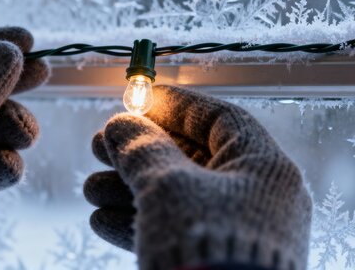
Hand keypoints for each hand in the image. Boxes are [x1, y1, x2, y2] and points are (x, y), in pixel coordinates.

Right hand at [84, 85, 311, 269]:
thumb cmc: (203, 243)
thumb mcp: (168, 186)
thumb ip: (142, 149)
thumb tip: (121, 124)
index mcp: (264, 168)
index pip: (220, 119)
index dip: (176, 105)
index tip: (137, 99)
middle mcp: (257, 198)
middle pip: (191, 159)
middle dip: (140, 151)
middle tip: (98, 145)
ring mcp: (237, 232)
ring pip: (178, 197)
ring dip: (130, 189)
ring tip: (90, 187)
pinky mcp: (217, 261)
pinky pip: (178, 231)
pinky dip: (140, 223)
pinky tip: (100, 221)